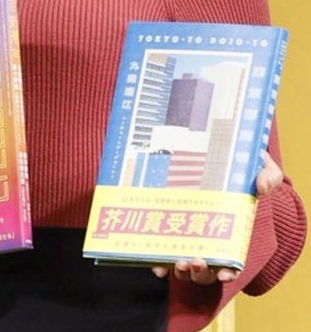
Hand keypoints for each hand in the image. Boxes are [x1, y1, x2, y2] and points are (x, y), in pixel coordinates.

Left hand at [151, 154, 282, 284]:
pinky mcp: (168, 221)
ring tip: (179, 261)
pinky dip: (159, 262)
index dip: (230, 271)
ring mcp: (187, 231)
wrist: (216, 152)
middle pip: (205, 269)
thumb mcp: (261, 167)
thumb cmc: (242, 166)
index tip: (225, 273)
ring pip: (183, 265)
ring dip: (180, 270)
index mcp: (232, 230)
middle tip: (196, 260)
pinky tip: (157, 264)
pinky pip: (161, 249)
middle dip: (200, 272)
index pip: (232, 262)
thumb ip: (268, 176)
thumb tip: (263, 187)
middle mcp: (209, 237)